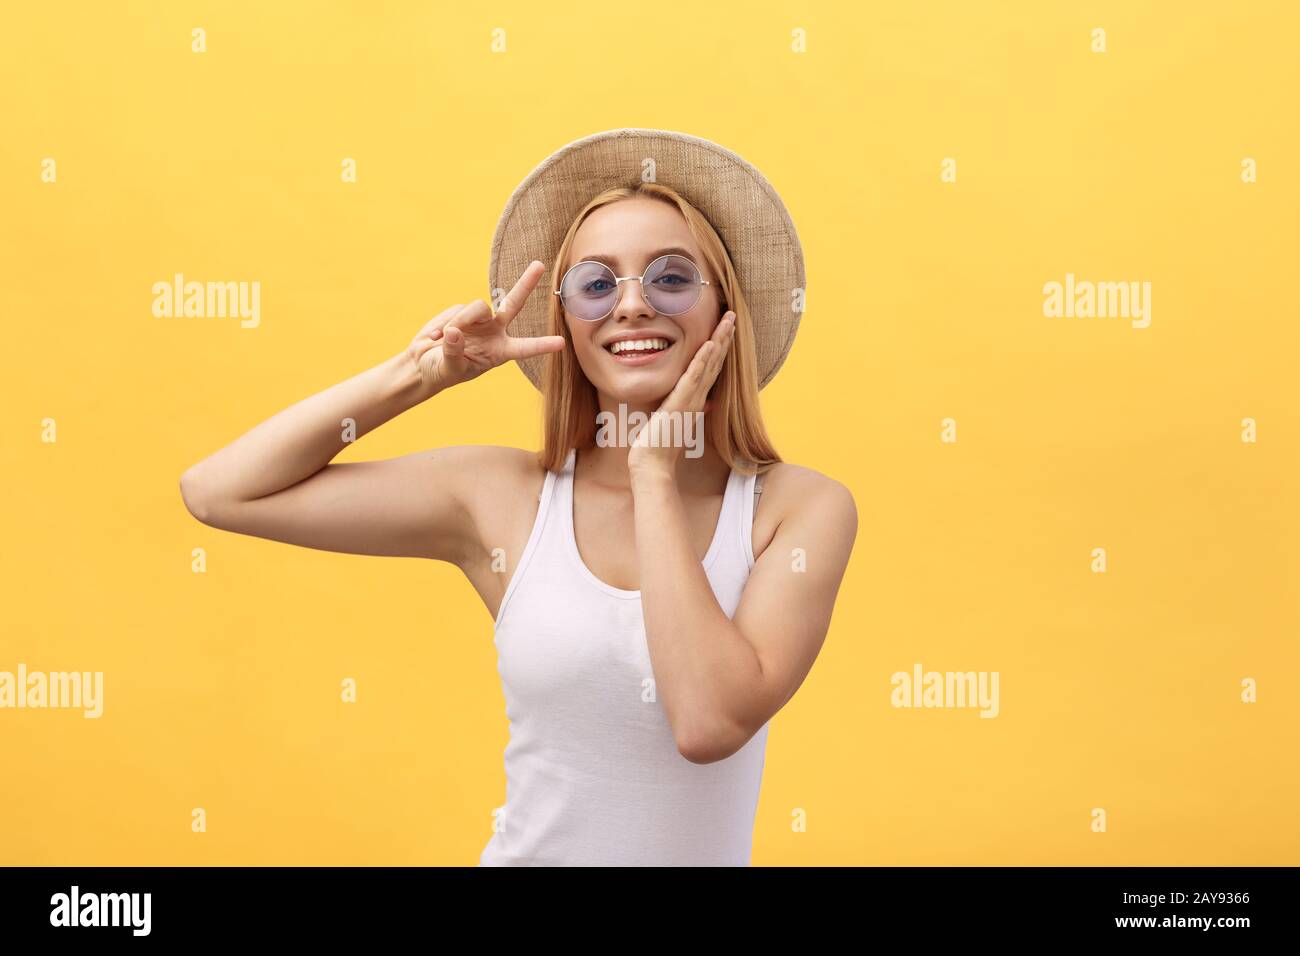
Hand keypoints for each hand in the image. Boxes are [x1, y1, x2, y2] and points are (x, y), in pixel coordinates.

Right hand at [406, 261, 565, 390]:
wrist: (424, 363)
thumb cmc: (441, 372)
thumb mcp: (448, 369)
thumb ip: (453, 352)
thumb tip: (454, 332)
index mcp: (499, 352)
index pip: (524, 348)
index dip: (542, 345)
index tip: (561, 343)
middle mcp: (494, 332)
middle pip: (513, 304)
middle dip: (526, 283)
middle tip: (539, 265)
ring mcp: (478, 320)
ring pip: (476, 307)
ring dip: (459, 322)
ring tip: (443, 340)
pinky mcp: (461, 312)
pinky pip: (456, 311)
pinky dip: (443, 324)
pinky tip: (436, 337)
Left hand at [627, 311, 735, 478]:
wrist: (652, 463)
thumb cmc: (662, 445)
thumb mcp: (678, 422)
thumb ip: (693, 410)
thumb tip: (708, 405)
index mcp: (697, 398)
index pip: (712, 367)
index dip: (720, 347)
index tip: (726, 328)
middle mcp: (698, 396)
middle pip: (716, 361)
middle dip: (725, 337)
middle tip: (732, 315)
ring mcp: (691, 398)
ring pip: (710, 364)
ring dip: (720, 341)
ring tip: (728, 321)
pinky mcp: (681, 402)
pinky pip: (694, 377)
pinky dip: (703, 360)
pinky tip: (710, 344)